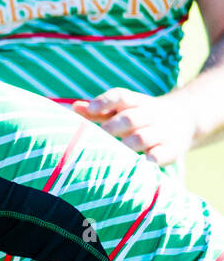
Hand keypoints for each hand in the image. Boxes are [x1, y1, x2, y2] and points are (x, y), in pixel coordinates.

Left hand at [72, 88, 195, 164]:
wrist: (185, 118)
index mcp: (136, 102)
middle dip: (115, 126)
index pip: (121, 97)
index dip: (106, 101)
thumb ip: (100, 111)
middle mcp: (150, 114)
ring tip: (116, 153)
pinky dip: (152, 159)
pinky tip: (142, 164)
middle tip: (99, 136)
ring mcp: (162, 131)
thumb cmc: (141, 117)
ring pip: (144, 137)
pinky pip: (162, 154)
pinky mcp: (172, 149)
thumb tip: (74, 107)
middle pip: (131, 117)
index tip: (90, 109)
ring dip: (129, 144)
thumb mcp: (124, 109)